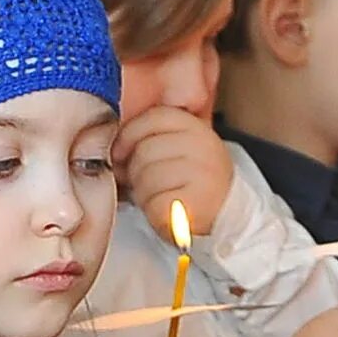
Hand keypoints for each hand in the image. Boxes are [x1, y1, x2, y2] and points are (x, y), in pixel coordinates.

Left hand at [112, 105, 234, 232]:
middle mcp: (203, 147)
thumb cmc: (192, 184)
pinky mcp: (195, 204)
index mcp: (197, 128)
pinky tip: (164, 211)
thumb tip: (112, 146)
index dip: (129, 135)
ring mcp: (202, 175)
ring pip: (146, 177)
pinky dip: (152, 211)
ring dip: (143, 192)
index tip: (121, 153)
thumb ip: (150, 137)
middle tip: (147, 183)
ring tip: (159, 196)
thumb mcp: (177, 150)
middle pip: (145, 150)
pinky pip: (153, 203)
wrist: (225, 218)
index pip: (154, 118)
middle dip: (135, 170)